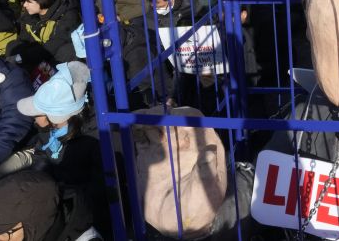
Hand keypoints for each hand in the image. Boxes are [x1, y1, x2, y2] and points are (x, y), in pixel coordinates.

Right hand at [133, 106, 226, 236]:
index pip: (196, 121)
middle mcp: (185, 143)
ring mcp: (166, 149)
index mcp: (203, 146)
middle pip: (174, 119)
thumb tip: (209, 153)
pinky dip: (135, 131)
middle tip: (149, 115)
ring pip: (157, 126)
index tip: (172, 116)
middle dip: (162, 114)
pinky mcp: (150, 157)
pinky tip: (129, 128)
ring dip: (147, 119)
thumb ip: (207, 173)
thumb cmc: (200, 207)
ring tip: (136, 118)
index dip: (185, 115)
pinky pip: (142, 139)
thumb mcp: (206, 193)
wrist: (180, 224)